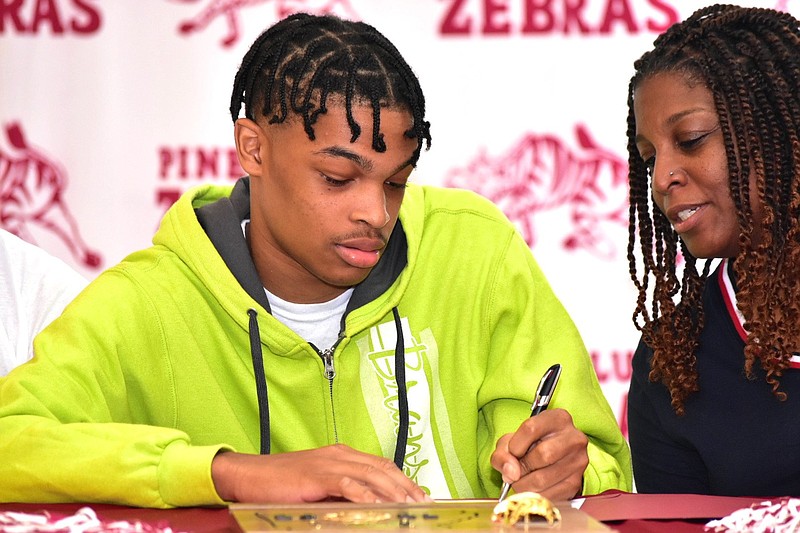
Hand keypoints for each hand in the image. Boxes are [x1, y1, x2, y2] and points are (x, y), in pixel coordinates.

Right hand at [211, 444, 431, 503]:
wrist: (249, 475)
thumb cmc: (280, 484)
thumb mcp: (318, 486)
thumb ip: (341, 492)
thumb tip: (365, 507)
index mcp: (342, 454)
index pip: (380, 464)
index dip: (402, 479)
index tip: (418, 494)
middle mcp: (339, 455)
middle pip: (381, 468)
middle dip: (405, 486)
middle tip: (422, 503)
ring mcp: (328, 463)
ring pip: (369, 474)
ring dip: (392, 491)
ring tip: (408, 506)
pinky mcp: (316, 476)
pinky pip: (347, 484)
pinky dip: (365, 494)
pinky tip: (377, 504)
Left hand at [491, 409, 587, 500]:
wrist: (551, 461)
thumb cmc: (530, 446)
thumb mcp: (511, 442)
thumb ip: (503, 453)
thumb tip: (511, 473)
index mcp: (558, 418)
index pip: (531, 428)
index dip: (515, 445)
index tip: (512, 453)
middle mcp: (574, 438)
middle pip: (542, 454)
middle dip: (521, 468)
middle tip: (514, 472)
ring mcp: (578, 461)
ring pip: (544, 478)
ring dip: (524, 485)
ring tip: (521, 481)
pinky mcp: (577, 482)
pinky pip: (550, 494)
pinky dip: (534, 495)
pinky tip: (532, 488)